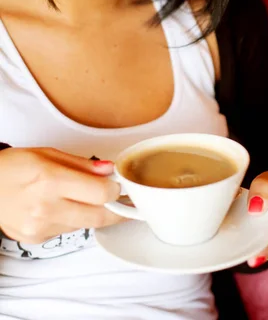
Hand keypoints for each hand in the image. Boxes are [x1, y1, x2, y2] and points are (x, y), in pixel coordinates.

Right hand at [0, 147, 121, 243]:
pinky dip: (74, 219)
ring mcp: (40, 228)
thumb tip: (109, 170)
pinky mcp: (36, 240)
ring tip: (87, 197)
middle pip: (99, 216)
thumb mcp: (48, 154)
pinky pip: (68, 230)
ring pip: (85, 224)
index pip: (100, 193)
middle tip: (126, 201)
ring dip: (93, 213)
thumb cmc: (14, 166)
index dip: (116, 189)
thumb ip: (82, 164)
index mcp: (50, 181)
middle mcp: (45, 208)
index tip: (119, 184)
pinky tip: (63, 206)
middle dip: (117, 209)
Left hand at [246, 171, 267, 267]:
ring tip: (249, 224)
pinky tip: (254, 232)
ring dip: (253, 242)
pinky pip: (266, 252)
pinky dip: (256, 243)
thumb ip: (263, 187)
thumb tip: (254, 209)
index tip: (254, 259)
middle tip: (235, 246)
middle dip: (253, 248)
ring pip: (267, 251)